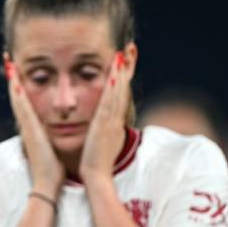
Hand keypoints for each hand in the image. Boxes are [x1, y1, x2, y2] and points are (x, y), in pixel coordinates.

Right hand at [5, 56, 64, 196]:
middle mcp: (27, 124)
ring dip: (12, 80)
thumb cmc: (52, 169)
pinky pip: (21, 106)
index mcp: (34, 128)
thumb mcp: (51, 149)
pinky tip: (14, 79)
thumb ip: (51, 140)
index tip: (18, 72)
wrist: (47, 183)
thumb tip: (59, 135)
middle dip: (13, 78)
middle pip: (18, 97)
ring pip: (17, 98)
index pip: (25, 103)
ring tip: (9, 63)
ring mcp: (26, 126)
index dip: (21, 87)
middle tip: (9, 60)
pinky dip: (16, 92)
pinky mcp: (28, 129)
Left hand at [79, 52, 129, 182]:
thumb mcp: (103, 142)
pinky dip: (112, 88)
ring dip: (121, 72)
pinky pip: (109, 102)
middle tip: (131, 48)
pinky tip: (113, 74)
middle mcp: (115, 118)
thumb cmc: (96, 163)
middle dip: (127, 67)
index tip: (127, 58)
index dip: (124, 75)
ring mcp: (111, 121)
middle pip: (124, 87)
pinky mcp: (104, 125)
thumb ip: (105, 132)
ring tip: (123, 54)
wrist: (97, 178)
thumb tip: (106, 127)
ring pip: (118, 92)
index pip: (121, 92)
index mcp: (114, 121)